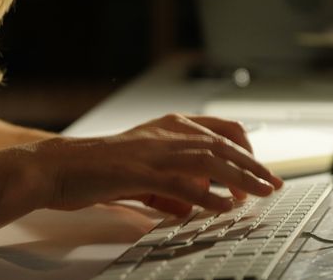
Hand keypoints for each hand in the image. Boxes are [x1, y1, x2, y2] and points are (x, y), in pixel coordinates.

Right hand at [26, 114, 282, 215]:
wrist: (60, 165)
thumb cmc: (100, 165)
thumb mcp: (144, 162)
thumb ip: (174, 175)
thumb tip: (200, 197)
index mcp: (169, 126)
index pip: (221, 130)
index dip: (246, 150)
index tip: (260, 169)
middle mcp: (166, 133)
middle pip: (223, 145)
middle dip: (253, 166)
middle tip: (272, 184)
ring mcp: (153, 151)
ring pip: (209, 160)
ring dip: (239, 178)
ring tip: (259, 194)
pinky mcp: (139, 172)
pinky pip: (181, 183)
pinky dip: (206, 195)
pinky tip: (222, 206)